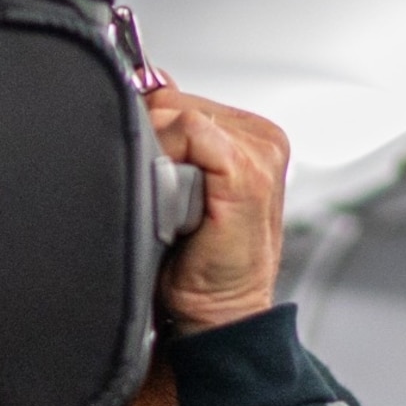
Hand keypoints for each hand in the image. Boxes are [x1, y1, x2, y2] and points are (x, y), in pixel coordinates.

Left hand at [149, 89, 287, 333]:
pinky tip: (175, 202)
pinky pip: (189, 131)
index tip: (148, 171)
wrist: (218, 314)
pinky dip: (167, 161)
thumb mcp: (179, 186)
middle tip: (162, 197)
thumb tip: (146, 92)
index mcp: (248, 136)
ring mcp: (260, 152)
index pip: (177, 97)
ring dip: (158, 158)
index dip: (148, 128)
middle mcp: (260, 138)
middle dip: (152, 143)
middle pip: (172, 101)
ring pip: (176, 112)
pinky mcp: (249, 171)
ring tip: (173, 205)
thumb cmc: (196, 263)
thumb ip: (172, 138)